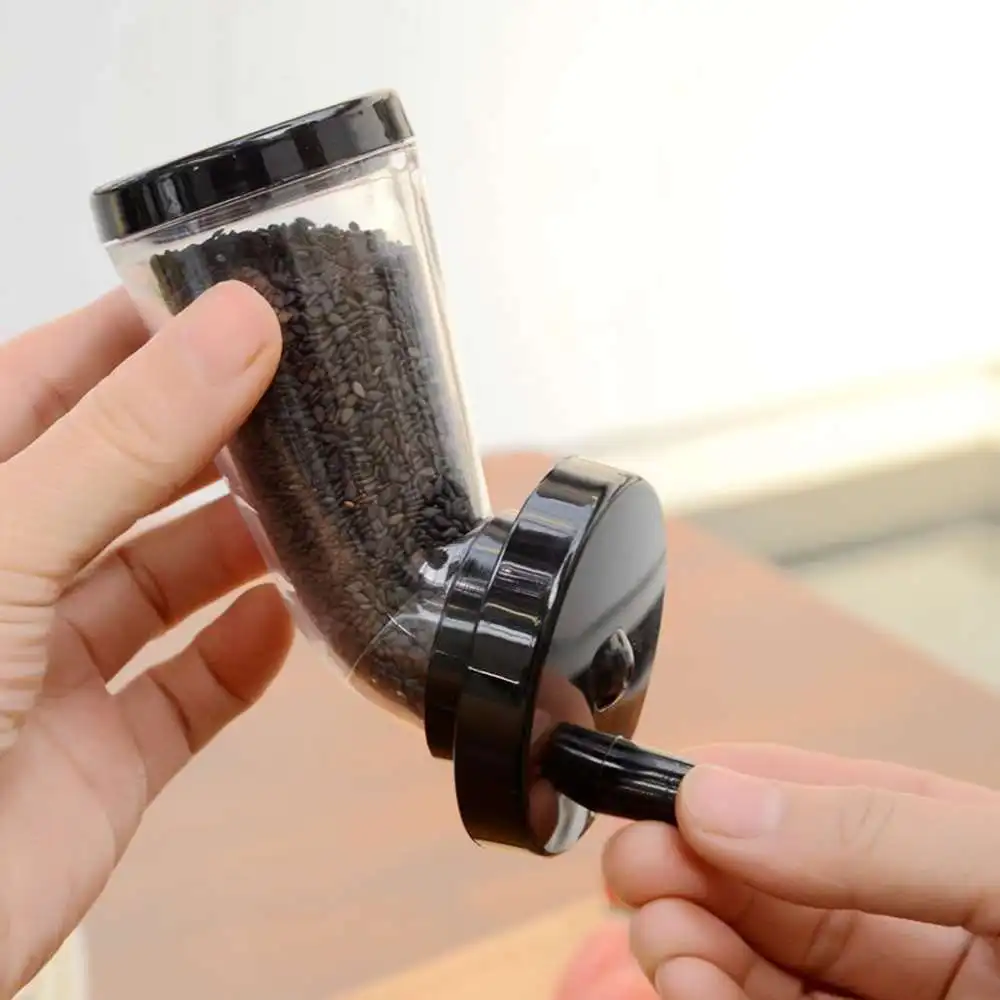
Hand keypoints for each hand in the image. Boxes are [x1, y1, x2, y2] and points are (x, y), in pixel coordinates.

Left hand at [0, 283, 291, 994]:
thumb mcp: (7, 545)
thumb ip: (127, 438)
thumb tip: (234, 328)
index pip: (58, 381)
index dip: (149, 338)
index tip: (240, 306)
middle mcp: (7, 576)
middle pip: (131, 479)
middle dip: (216, 443)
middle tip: (307, 406)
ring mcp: (53, 669)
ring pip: (171, 583)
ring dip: (244, 548)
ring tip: (315, 513)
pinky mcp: (101, 757)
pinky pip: (192, 691)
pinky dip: (245, 657)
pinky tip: (286, 623)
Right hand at [602, 744, 999, 998]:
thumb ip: (868, 830)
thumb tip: (711, 798)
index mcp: (946, 853)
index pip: (814, 803)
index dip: (729, 793)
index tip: (656, 795)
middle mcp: (911, 932)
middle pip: (769, 889)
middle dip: (689, 870)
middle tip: (635, 870)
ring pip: (752, 964)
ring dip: (686, 944)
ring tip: (660, 937)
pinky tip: (685, 982)